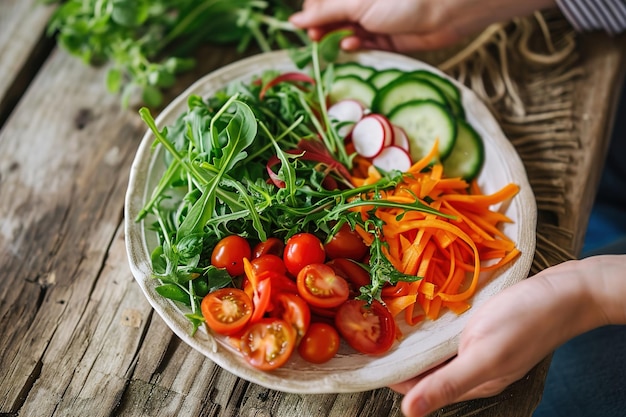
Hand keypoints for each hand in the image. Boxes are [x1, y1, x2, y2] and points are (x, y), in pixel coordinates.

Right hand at [289, 0, 555, 51]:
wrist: (443, 12)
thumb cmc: (400, 0)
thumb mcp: (356, 4)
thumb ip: (325, 12)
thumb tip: (295, 20)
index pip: (322, 1)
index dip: (312, 12)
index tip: (305, 25)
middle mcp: (361, 4)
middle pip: (332, 17)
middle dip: (322, 27)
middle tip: (315, 39)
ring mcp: (373, 19)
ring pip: (345, 32)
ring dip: (336, 38)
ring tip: (333, 42)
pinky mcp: (384, 37)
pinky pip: (363, 43)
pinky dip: (354, 45)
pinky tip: (351, 46)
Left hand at [389, 255, 625, 416]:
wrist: (565, 292)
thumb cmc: (525, 321)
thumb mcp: (483, 354)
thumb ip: (446, 383)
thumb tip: (408, 413)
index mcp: (471, 382)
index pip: (420, 387)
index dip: (394, 375)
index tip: (367, 358)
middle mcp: (473, 369)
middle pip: (427, 371)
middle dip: (401, 358)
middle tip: (373, 334)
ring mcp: (480, 349)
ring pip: (438, 353)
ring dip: (416, 343)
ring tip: (389, 324)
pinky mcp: (484, 330)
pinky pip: (451, 336)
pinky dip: (434, 330)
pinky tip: (422, 315)